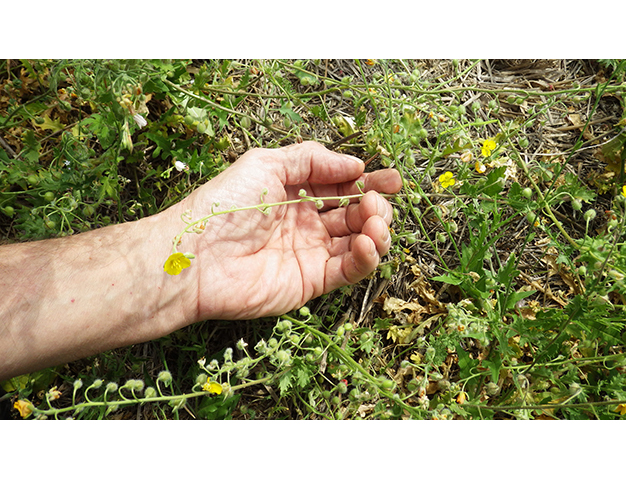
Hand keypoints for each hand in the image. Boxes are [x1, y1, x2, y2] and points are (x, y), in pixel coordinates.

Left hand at [174, 141, 402, 320]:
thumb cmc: (224, 206)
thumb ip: (312, 159)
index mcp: (296, 194)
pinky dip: (367, 257)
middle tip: (377, 202)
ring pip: (360, 242)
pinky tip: (367, 242)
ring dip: (377, 230)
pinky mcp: (312, 281)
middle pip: (356, 214)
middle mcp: (307, 224)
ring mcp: (310, 253)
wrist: (197, 257)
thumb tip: (355, 164)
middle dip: (376, 205)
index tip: (393, 178)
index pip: (343, 187)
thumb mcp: (266, 165)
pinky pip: (350, 269)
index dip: (370, 182)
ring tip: (375, 222)